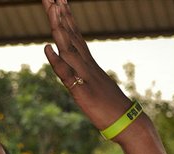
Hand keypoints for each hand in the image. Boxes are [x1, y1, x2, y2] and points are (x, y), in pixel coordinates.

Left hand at [41, 0, 131, 130]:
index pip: (75, 36)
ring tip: (53, 7)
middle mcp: (87, 65)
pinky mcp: (82, 91)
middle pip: (70, 35)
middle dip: (59, 15)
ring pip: (69, 48)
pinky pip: (67, 74)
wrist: (127, 122)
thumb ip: (84, 79)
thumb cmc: (111, 108)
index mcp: (89, 64)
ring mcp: (85, 76)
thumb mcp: (94, 89)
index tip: (59, 0)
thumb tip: (76, 76)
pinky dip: (57, 60)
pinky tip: (47, 48)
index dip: (66, 18)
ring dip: (60, 28)